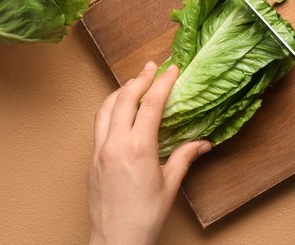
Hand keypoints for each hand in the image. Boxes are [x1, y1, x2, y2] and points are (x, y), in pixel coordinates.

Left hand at [87, 62, 211, 244]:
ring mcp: (99, 152)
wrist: (116, 240)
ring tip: (133, 82)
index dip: (163, 83)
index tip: (172, 70)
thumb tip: (203, 143)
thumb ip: (185, 157)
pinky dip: (109, 110)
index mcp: (137, 148)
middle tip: (152, 66)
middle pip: (124, 98)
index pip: (151, 104)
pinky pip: (98, 125)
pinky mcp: (91, 161)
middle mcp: (114, 145)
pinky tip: (118, 111)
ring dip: (119, 91)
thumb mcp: (170, 185)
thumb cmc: (143, 218)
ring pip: (105, 108)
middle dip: (139, 78)